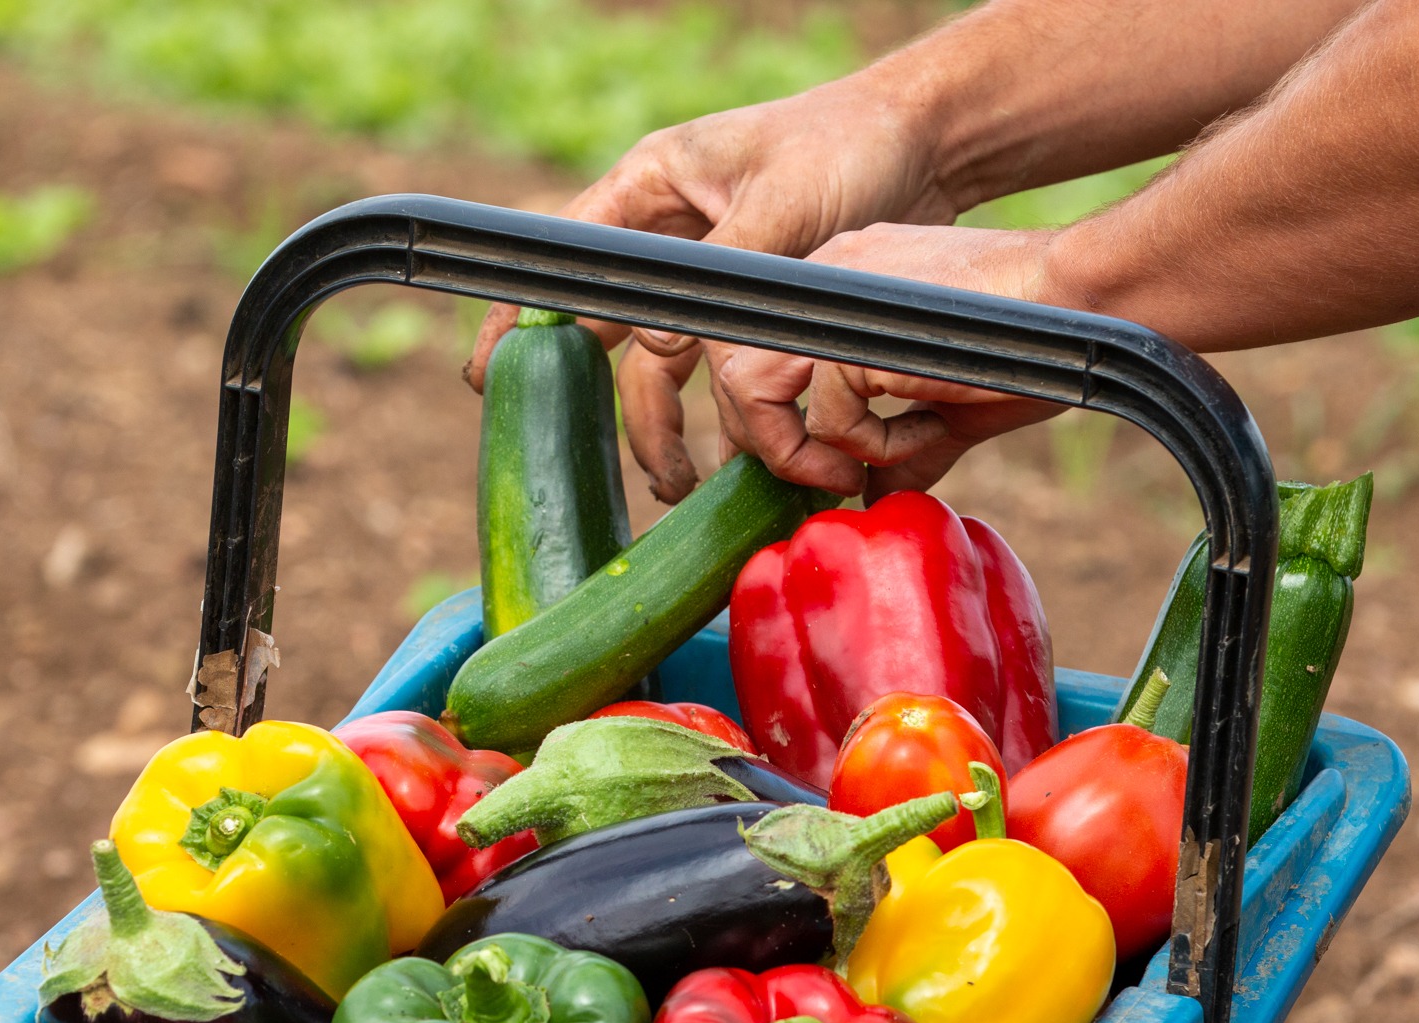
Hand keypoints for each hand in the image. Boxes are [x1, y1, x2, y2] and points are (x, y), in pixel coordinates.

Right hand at [464, 75, 959, 500]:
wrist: (928, 141)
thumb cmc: (851, 144)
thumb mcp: (780, 206)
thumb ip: (719, 279)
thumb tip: (658, 351)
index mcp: (653, 187)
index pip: (569, 261)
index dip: (522, 321)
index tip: (490, 377)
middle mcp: (671, 234)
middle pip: (611, 333)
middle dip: (615, 408)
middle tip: (630, 469)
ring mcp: (711, 272)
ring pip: (666, 365)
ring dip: (671, 427)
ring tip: (686, 484)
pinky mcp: (755, 304)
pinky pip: (722, 372)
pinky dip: (728, 418)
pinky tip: (741, 461)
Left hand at [713, 224, 1070, 498]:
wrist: (1089, 300)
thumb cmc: (1038, 342)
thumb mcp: (951, 402)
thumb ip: (902, 444)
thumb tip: (873, 496)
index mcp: (839, 283)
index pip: (759, 351)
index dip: (767, 420)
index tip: (817, 470)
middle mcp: (823, 278)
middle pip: (732, 367)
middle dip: (766, 442)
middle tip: (829, 479)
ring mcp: (836, 299)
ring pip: (749, 386)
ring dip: (796, 450)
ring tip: (856, 470)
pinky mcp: (859, 336)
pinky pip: (828, 417)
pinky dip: (872, 446)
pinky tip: (930, 428)